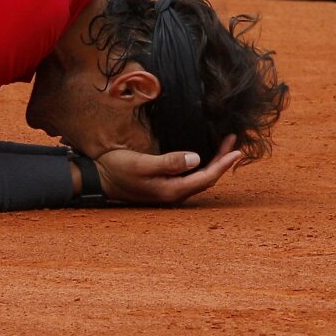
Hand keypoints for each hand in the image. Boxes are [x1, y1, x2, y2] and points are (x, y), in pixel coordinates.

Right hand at [95, 135, 242, 204]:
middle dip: (222, 162)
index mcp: (171, 190)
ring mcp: (168, 190)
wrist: (98, 178)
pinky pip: (190, 176)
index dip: (223, 165)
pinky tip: (202, 156)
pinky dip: (201, 165)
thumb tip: (196, 158)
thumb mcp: (141, 163)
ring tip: (224, 147)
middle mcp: (174, 193)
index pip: (206, 178)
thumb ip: (169, 162)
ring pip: (199, 178)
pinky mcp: (163, 185)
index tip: (237, 150)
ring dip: (213, 163)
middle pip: (206, 179)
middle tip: (233, 142)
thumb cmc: (117, 168)